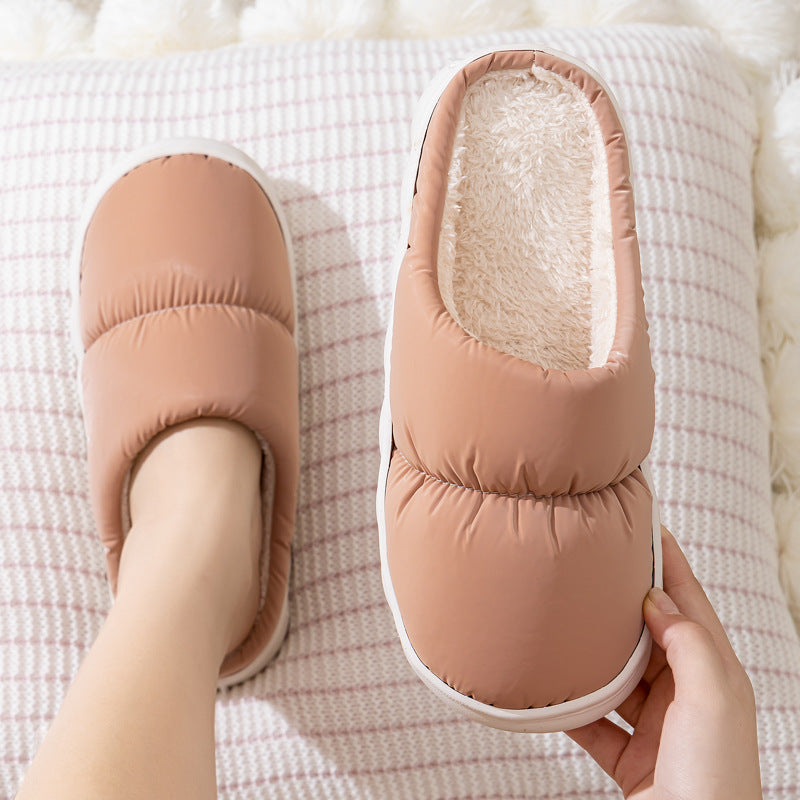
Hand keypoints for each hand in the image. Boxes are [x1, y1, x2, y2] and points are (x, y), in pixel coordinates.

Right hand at [567, 526, 761, 798]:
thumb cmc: (717, 781)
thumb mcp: (713, 699)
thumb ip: (687, 643)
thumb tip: (655, 601)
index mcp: (714, 674)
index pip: (689, 601)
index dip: (668, 561)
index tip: (644, 525)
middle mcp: (686, 694)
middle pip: (648, 633)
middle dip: (621, 601)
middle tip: (592, 566)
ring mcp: (657, 725)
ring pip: (617, 673)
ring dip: (592, 652)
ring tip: (564, 619)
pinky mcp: (630, 754)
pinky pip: (593, 718)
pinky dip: (572, 703)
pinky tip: (551, 686)